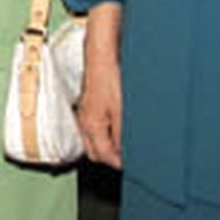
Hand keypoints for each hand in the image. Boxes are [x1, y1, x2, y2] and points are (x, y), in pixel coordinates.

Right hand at [75, 2, 122, 168]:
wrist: (103, 54)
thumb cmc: (110, 79)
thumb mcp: (122, 112)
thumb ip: (122, 136)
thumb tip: (126, 154)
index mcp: (91, 127)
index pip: (103, 156)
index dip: (120, 163)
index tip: (134, 165)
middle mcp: (85, 121)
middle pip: (95, 151)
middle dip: (110, 157)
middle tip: (129, 157)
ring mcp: (85, 112)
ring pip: (93, 139)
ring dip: (107, 144)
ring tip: (125, 143)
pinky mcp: (89, 103)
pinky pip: (94, 126)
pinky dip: (105, 131)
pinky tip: (117, 125)